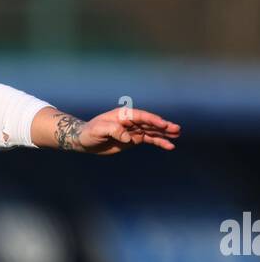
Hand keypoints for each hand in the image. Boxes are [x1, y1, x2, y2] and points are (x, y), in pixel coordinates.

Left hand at [59, 107, 180, 153]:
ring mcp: (133, 130)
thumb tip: (129, 138)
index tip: (163, 124)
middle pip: (150, 123)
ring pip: (152, 131)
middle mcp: (131, 121)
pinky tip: (169, 146)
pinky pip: (149, 140)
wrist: (84, 140)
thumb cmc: (89, 132)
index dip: (152, 120)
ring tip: (177, 135)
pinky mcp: (133, 139)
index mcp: (123, 115)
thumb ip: (114, 131)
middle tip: (177, 129)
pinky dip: (159, 142)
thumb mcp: (99, 130)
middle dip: (163, 126)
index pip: (141, 116)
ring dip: (164, 134)